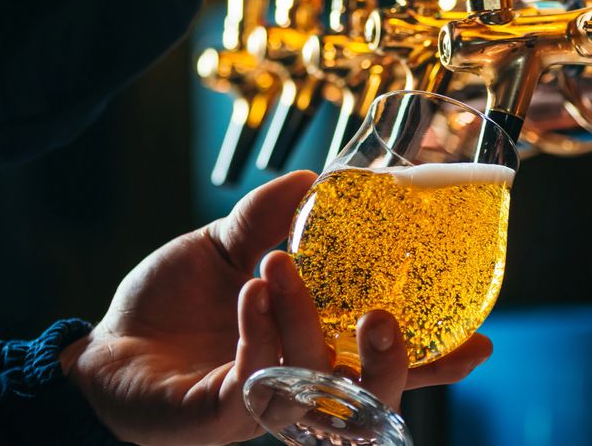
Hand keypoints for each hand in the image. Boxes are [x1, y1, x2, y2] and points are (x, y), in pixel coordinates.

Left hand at [61, 171, 492, 445]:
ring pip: (320, 386)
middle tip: (384, 313)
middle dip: (394, 360)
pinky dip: (262, 330)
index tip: (482, 337)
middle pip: (372, 394)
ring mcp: (266, 402)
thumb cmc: (173, 303)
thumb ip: (266, 218)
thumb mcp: (223, 248)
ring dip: (308, 321)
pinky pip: (261, 378)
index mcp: (314, 346)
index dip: (436, 356)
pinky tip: (250, 290)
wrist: (109, 347)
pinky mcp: (227, 413)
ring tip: (280, 266)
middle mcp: (301, 382)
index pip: (384, 360)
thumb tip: (314, 179)